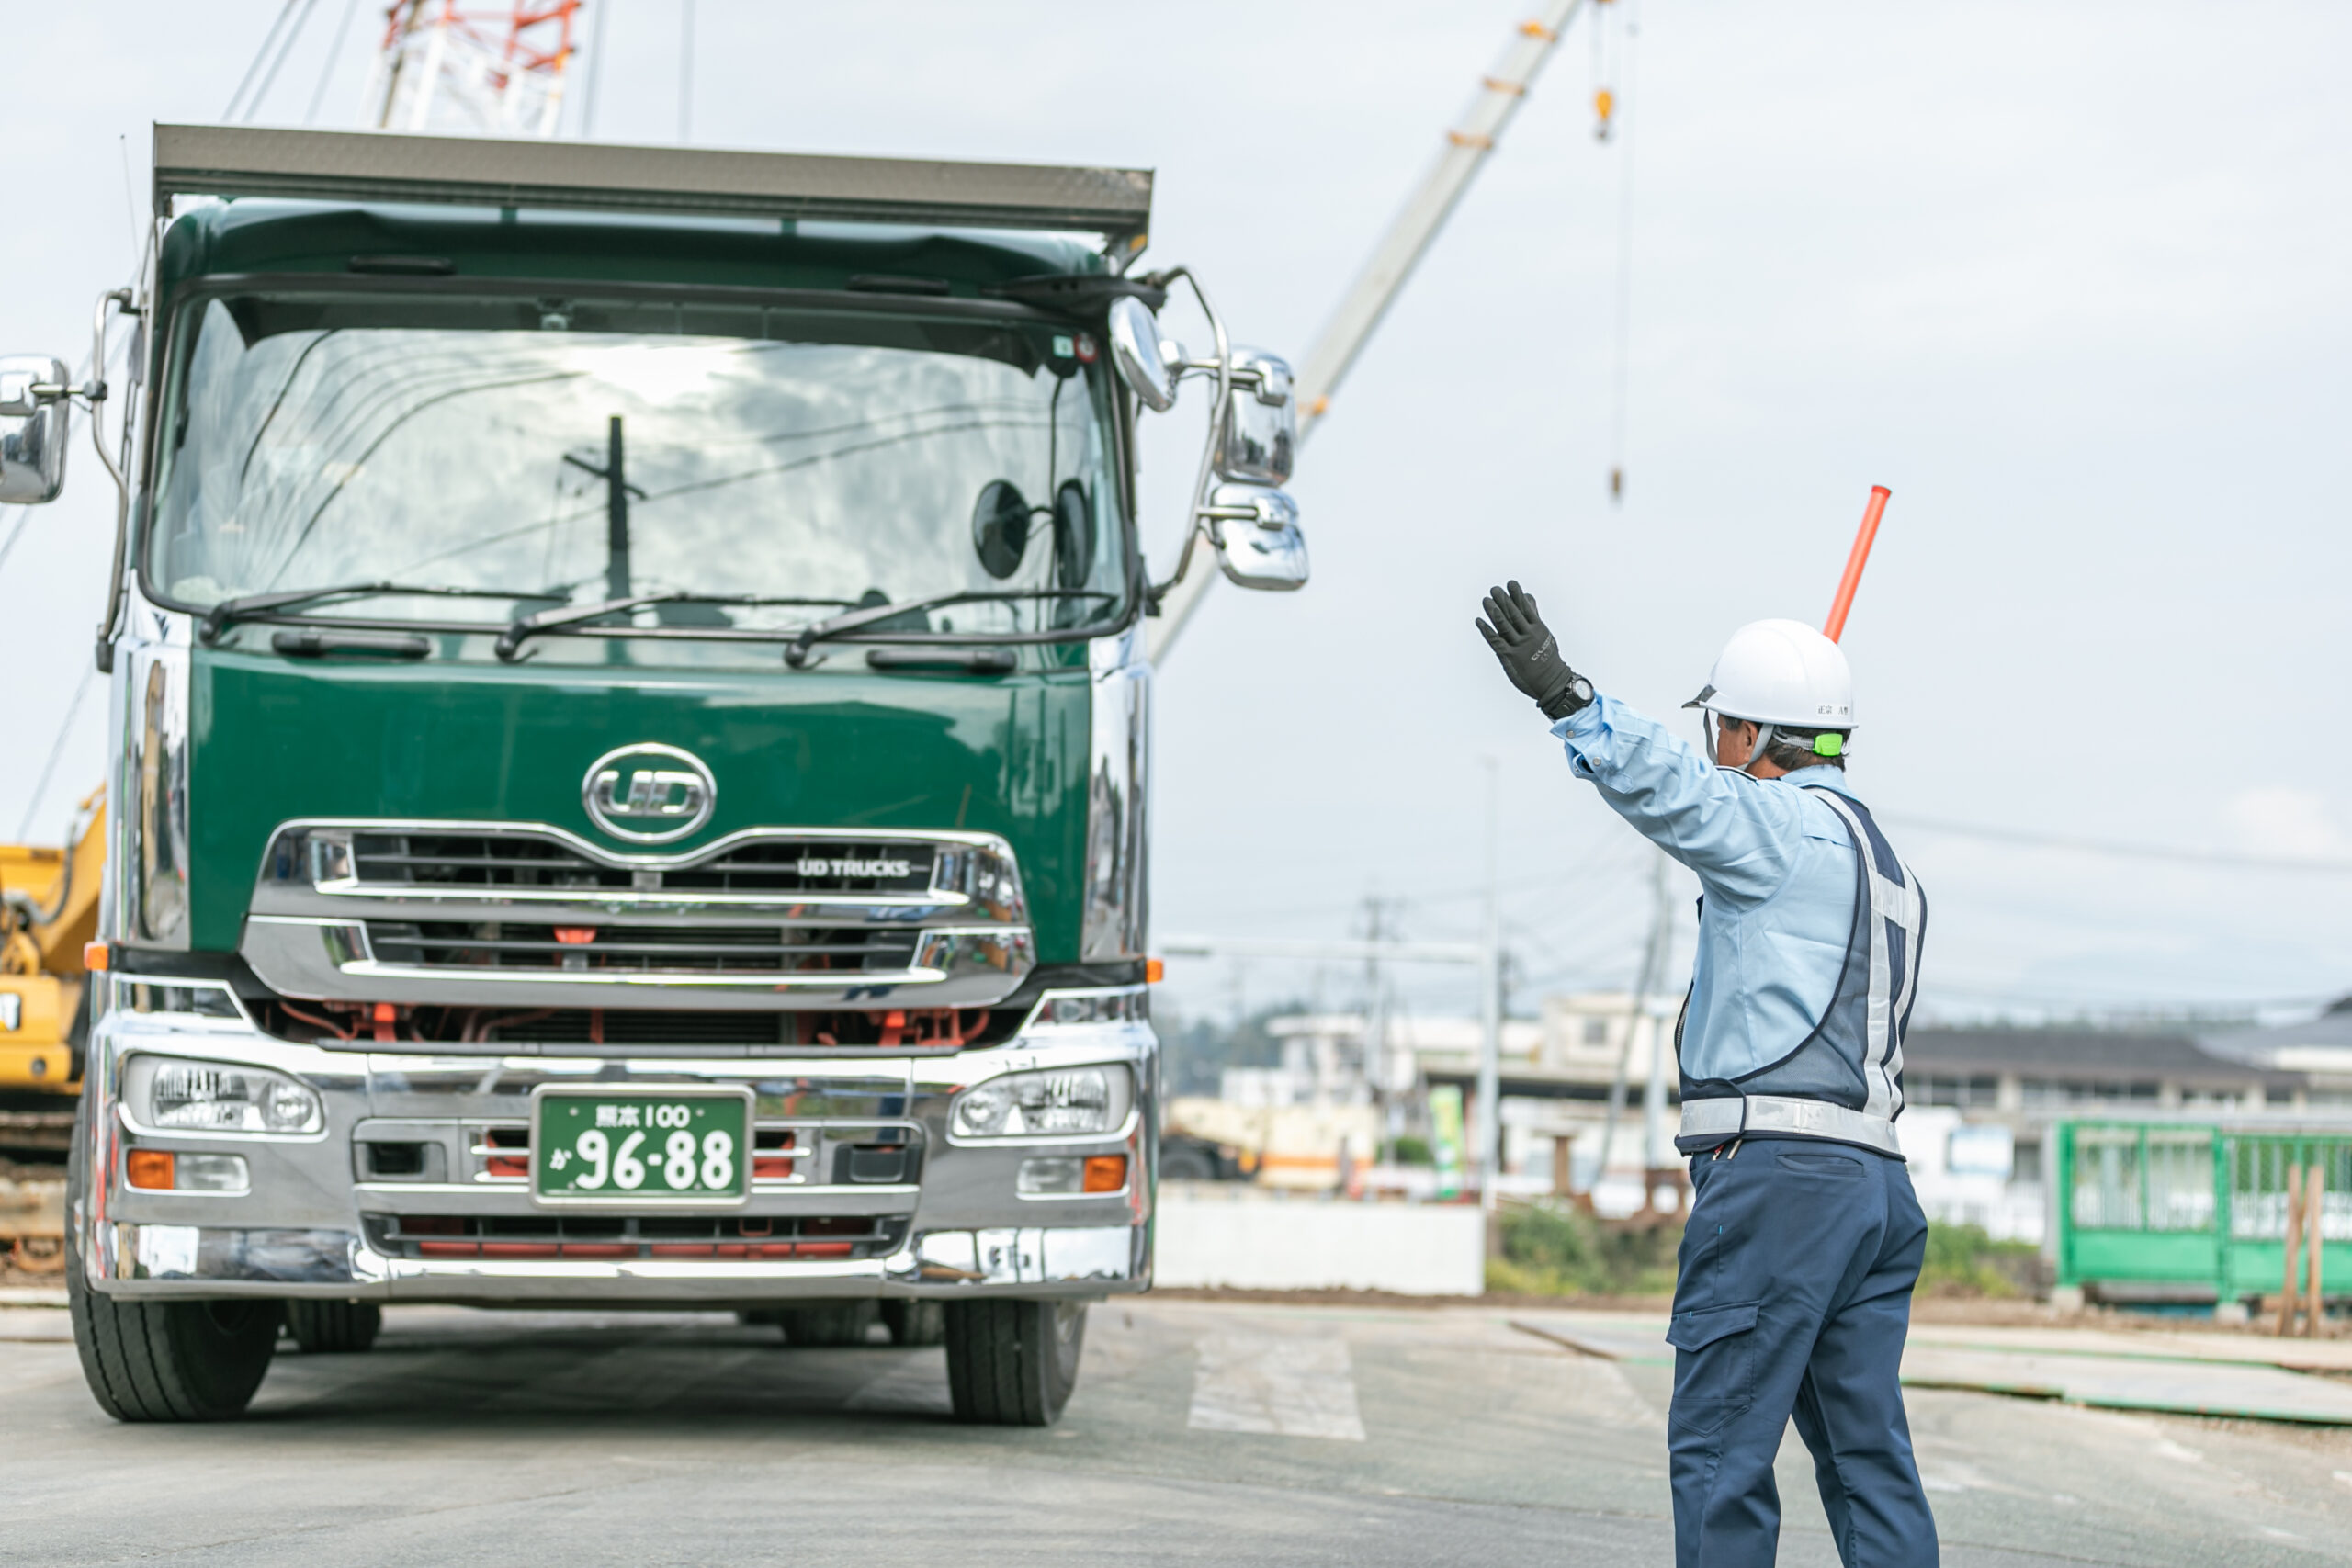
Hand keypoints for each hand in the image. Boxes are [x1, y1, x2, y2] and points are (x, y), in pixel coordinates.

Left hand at [1477, 581, 1592, 718]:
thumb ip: (1533, 614)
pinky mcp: (1510, 657)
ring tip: (1486, 600)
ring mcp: (1519, 646)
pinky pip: (1496, 641)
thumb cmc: (1547, 656)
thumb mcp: (1543, 633)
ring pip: (1504, 626)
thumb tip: (1528, 596)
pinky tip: (1479, 621)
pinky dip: (1486, 630)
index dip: (1517, 596)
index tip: (1511, 583)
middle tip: (1494, 589)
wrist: (1551, 681)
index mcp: (1538, 628)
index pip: (1526, 608)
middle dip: (1504, 601)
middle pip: (1514, 614)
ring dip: (1494, 613)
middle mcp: (1529, 635)